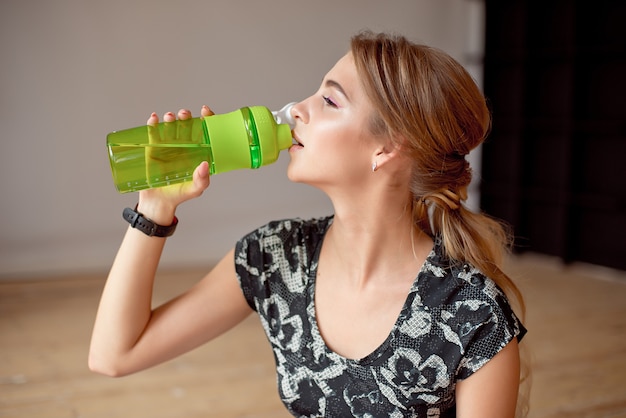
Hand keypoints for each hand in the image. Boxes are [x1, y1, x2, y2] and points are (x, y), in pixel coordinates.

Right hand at [137, 106, 213, 223]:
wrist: (158, 202)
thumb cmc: (180, 195)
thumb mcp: (195, 189)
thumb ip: (202, 179)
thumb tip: (204, 164)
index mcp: (197, 152)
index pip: (204, 132)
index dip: (207, 119)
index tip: (205, 112)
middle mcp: (184, 146)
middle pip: (186, 125)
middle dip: (186, 117)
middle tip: (184, 115)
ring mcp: (168, 146)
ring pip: (170, 126)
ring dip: (170, 118)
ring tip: (170, 117)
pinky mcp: (153, 149)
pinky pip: (153, 133)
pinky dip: (153, 124)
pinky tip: (154, 119)